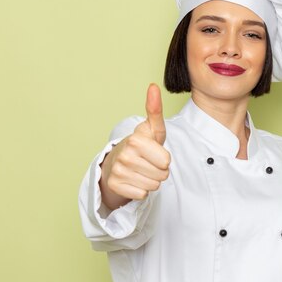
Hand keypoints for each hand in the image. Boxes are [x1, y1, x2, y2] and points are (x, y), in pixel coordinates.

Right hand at [100, 83, 170, 207]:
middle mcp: (125, 155)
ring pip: (153, 186)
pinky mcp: (115, 186)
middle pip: (162, 175)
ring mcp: (118, 172)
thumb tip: (154, 86)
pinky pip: (142, 195)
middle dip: (159, 171)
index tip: (153, 153)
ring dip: (151, 180)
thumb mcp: (151, 129)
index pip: (166, 161)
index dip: (164, 159)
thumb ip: (155, 110)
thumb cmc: (140, 146)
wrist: (116, 163)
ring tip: (141, 171)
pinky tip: (134, 180)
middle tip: (147, 163)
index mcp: (136, 140)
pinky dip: (141, 190)